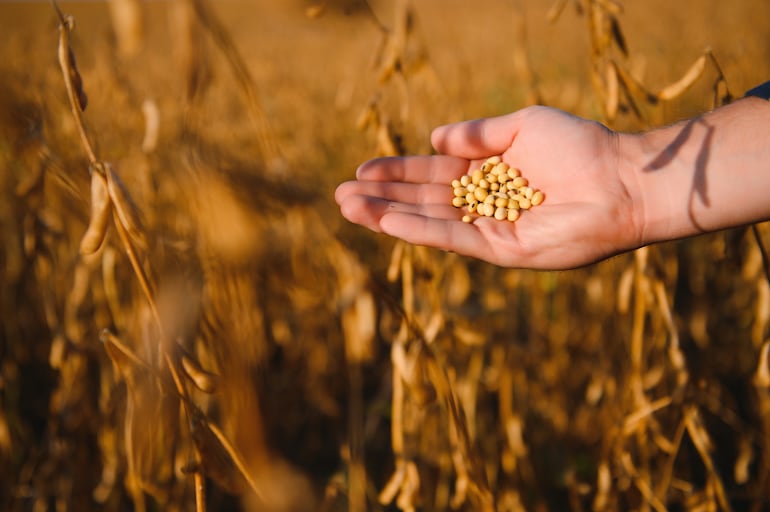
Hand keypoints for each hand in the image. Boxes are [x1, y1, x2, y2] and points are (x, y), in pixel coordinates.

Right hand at [335, 106, 641, 268]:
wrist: (619, 179)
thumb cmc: (579, 146)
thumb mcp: (522, 126)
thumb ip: (477, 134)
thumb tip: (435, 137)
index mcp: (487, 174)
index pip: (431, 175)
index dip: (396, 173)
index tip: (362, 171)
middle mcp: (483, 204)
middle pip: (422, 202)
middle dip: (381, 198)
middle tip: (339, 196)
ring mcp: (490, 229)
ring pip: (429, 222)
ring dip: (388, 216)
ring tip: (350, 209)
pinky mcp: (502, 249)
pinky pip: (454, 239)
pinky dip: (420, 231)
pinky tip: (389, 223)